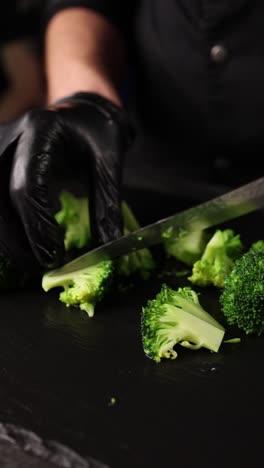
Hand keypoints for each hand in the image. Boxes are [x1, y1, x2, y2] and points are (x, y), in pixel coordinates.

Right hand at [0, 92, 133, 285]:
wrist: (80, 111)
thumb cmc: (96, 133)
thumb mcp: (109, 163)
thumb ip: (106, 205)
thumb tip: (105, 248)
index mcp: (40, 130)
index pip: (27, 185)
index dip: (37, 225)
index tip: (52, 255)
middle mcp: (9, 136)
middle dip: (17, 239)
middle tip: (41, 265)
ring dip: (7, 237)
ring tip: (32, 261)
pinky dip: (5, 226)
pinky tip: (21, 244)